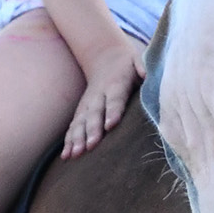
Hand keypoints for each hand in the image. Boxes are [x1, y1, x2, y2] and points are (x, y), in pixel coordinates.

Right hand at [63, 39, 144, 157]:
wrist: (105, 56)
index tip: (110, 125)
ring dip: (77, 139)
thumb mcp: (137, 60)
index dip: (112, 111)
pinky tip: (66, 156)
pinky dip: (69, 141)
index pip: (114, 99)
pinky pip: (73, 127)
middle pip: (94, 114)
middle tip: (92, 145)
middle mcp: (98, 96)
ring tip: (75, 155)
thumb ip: (142, 66)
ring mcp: (87, 104)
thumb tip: (147, 74)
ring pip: (81, 122)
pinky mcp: (81, 111)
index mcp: (115, 84)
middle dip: (92, 130)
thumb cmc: (127, 64)